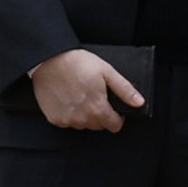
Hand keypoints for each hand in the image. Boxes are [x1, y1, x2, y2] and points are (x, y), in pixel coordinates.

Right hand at [29, 48, 145, 131]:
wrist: (48, 59)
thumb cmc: (77, 63)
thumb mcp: (106, 71)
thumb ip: (124, 90)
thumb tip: (139, 102)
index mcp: (98, 109)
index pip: (115, 126)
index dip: (117, 117)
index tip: (112, 107)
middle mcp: (83, 119)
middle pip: (99, 125)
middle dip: (100, 114)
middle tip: (93, 95)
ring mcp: (67, 120)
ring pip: (83, 124)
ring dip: (84, 114)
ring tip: (79, 95)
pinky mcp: (54, 119)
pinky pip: (67, 122)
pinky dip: (69, 113)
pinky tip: (67, 98)